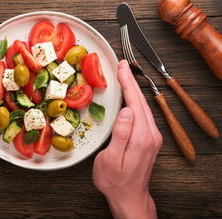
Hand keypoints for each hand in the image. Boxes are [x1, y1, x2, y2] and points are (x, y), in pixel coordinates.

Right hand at [92, 60, 162, 218]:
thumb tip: (126, 111)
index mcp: (141, 138)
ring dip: (134, 89)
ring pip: (143, 106)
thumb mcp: (110, 160)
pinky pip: (143, 114)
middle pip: (142, 101)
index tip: (122, 69)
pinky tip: (130, 96)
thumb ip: (120, 135)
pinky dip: (136, 100)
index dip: (129, 84)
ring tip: (125, 75)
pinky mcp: (149, 140)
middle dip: (132, 81)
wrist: (129, 197)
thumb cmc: (115, 181)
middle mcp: (151, 135)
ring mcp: (152, 137)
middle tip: (122, 66)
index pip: (135, 103)